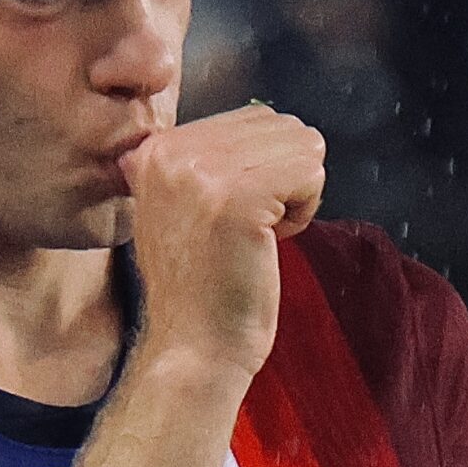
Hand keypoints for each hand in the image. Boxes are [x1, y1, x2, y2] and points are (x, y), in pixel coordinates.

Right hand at [120, 103, 325, 384]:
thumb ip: (210, 159)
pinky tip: (271, 243)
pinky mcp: (239, 199)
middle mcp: (172, 151)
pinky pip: (311, 173)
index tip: (231, 219)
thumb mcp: (186, 205)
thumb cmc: (204, 287)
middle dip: (283, 177)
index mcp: (156, 148)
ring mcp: (203, 173)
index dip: (263, 169)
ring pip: (301, 144)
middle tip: (250, 231)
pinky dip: (305, 210)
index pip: (253, 116)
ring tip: (257, 236)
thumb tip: (268, 116)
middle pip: (280, 124)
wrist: (193, 350)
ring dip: (295, 193)